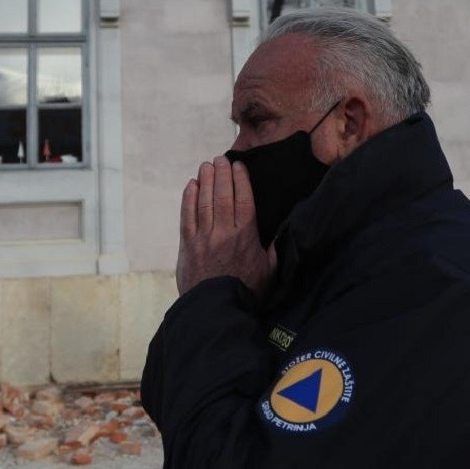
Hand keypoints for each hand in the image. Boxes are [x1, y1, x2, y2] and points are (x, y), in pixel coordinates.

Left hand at [176, 156, 276, 296]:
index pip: (243, 200)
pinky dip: (188, 199)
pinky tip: (192, 185)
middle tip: (220, 159)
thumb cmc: (246, 291)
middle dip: (222, 174)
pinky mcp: (188, 245)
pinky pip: (187, 216)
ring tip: (206, 166)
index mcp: (246, 236)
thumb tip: (282, 230)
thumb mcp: (269, 270)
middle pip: (223, 196)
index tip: (238, 166)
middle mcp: (224, 233)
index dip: (240, 180)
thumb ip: (274, 248)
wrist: (217, 309)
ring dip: (206, 181)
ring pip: (204, 202)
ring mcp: (204, 238)